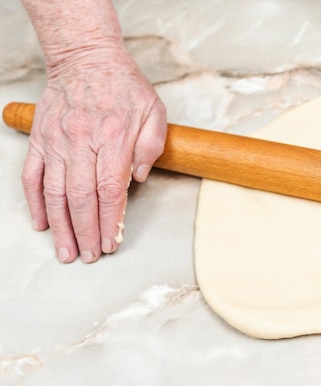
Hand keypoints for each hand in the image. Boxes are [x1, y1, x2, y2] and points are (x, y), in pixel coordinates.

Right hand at [22, 46, 166, 262]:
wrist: (86, 58)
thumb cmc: (124, 86)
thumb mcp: (153, 110)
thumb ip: (151, 146)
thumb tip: (138, 179)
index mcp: (113, 137)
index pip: (110, 189)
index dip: (110, 220)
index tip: (111, 242)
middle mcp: (81, 141)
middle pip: (81, 197)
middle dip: (85, 232)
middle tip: (88, 257)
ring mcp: (57, 141)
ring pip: (55, 192)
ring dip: (60, 226)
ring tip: (65, 251)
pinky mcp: (40, 139)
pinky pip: (32, 176)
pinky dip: (35, 202)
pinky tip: (42, 223)